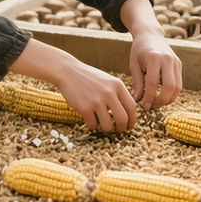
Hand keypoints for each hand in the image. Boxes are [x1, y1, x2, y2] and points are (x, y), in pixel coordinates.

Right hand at [9, 38, 137, 132]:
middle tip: (117, 130)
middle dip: (121, 128)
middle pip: (122, 119)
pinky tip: (89, 119)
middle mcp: (109, 93)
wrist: (68, 71)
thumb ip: (118, 94)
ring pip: (108, 126)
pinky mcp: (84, 108)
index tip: (129, 126)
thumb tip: (128, 114)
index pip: (132, 107)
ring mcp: (96, 101)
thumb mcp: (107, 80)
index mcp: (117, 85)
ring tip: (101, 124)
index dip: (132, 120)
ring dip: (106, 129)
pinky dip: (92, 125)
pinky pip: (93, 125)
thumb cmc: (88, 77)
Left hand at [121, 0, 182, 110]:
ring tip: (157, 103)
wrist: (150, 35)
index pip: (153, 83)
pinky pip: (179, 83)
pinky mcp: (179, 64)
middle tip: (152, 107)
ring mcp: (176, 62)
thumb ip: (138, 83)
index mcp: (154, 58)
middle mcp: (168, 59)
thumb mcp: (134, 65)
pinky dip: (172, 93)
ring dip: (168, 99)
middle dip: (162, 101)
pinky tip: (162, 96)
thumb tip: (139, 101)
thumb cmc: (139, 50)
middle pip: (170, 87)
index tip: (145, 107)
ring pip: (178, 87)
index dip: (149, 98)